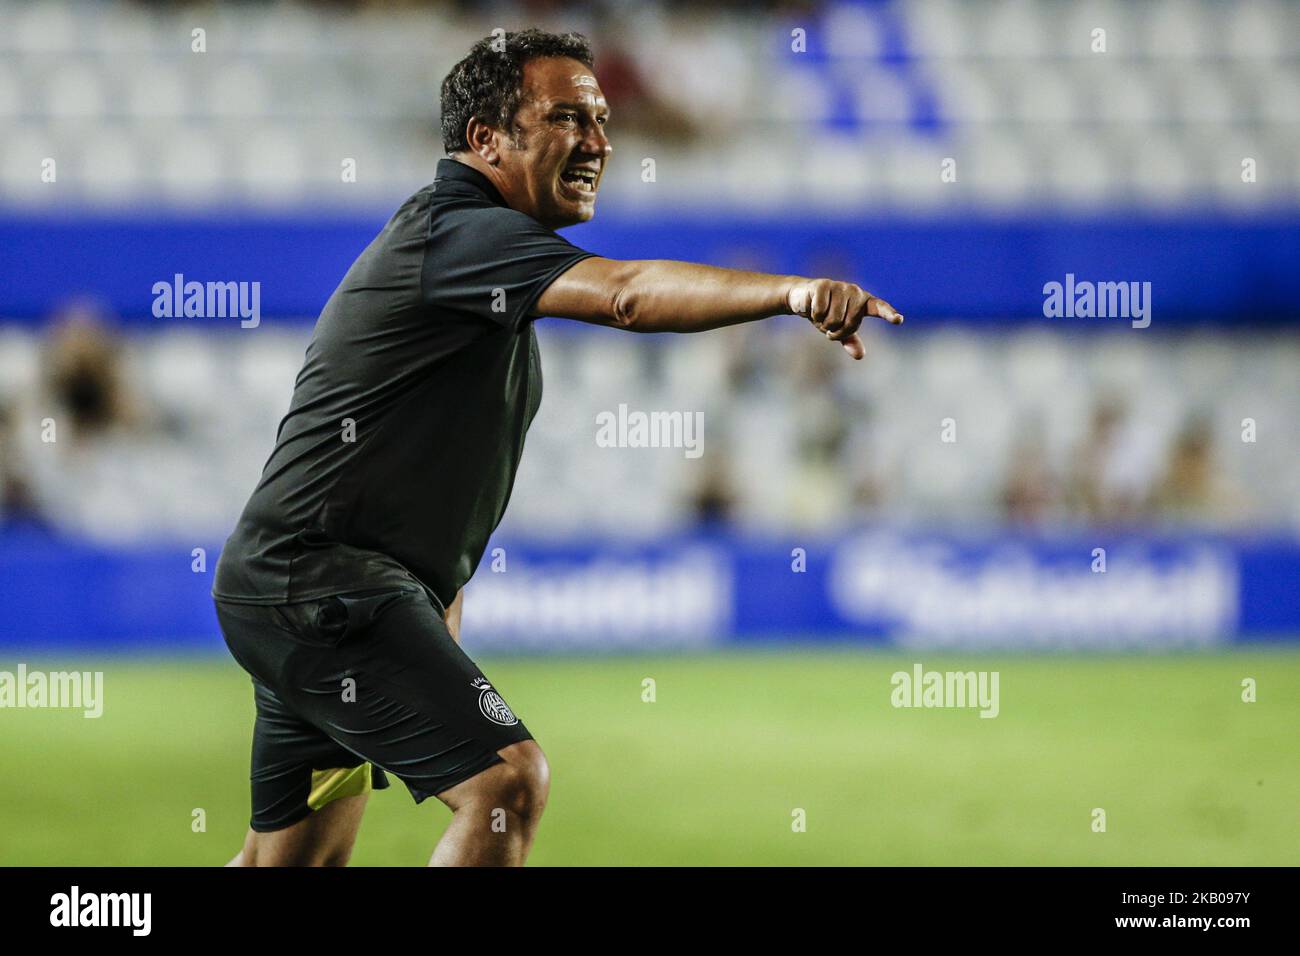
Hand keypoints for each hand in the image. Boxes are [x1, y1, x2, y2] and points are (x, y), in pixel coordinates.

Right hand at [787, 278, 902, 359]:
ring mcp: (839, 287)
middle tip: (829, 326)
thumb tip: (860, 356)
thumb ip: (850, 340)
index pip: (880, 308)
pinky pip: (821, 311)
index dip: (889, 314)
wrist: (802, 297)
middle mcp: (855, 292)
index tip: (898, 320)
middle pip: (851, 323)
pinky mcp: (823, 285)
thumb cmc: (825, 313)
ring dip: (824, 325)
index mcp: (863, 301)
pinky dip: (815, 316)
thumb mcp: (838, 329)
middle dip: (837, 331)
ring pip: (834, 319)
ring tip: (821, 317)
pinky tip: (812, 308)